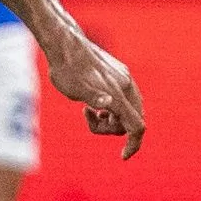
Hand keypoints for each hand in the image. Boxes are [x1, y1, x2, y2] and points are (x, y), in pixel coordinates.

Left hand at [44, 31, 145, 159]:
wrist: (64, 44)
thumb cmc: (66, 69)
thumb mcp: (75, 88)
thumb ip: (94, 99)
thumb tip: (107, 105)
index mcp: (118, 93)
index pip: (136, 125)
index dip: (134, 144)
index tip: (123, 156)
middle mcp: (126, 85)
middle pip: (132, 120)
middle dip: (113, 128)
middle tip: (89, 119)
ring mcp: (124, 79)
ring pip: (127, 109)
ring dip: (110, 118)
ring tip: (88, 112)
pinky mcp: (118, 74)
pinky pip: (122, 99)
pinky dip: (110, 108)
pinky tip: (91, 104)